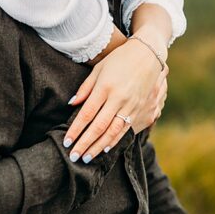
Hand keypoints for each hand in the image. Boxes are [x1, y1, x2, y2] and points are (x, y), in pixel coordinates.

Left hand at [63, 38, 163, 162]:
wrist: (147, 55)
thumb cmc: (118, 59)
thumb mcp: (99, 69)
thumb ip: (85, 88)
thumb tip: (71, 104)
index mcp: (105, 87)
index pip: (87, 114)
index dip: (76, 129)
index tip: (66, 141)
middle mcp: (118, 99)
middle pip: (98, 127)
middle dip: (85, 143)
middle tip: (73, 156)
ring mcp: (130, 105)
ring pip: (113, 132)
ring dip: (98, 147)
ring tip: (87, 158)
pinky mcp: (139, 109)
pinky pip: (125, 129)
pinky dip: (114, 141)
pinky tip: (105, 149)